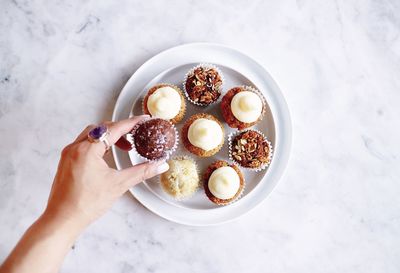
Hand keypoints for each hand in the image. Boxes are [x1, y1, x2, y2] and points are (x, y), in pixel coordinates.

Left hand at [44, 115, 168, 228]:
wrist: (62, 219)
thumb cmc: (86, 204)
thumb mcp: (119, 185)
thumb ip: (141, 172)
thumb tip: (160, 165)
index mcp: (88, 150)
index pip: (114, 129)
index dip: (131, 123)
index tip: (143, 120)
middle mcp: (75, 147)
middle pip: (101, 128)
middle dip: (120, 129)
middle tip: (136, 134)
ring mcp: (68, 154)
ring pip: (91, 134)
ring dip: (108, 137)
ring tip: (124, 147)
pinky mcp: (66, 161)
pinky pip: (84, 144)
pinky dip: (98, 144)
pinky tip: (107, 155)